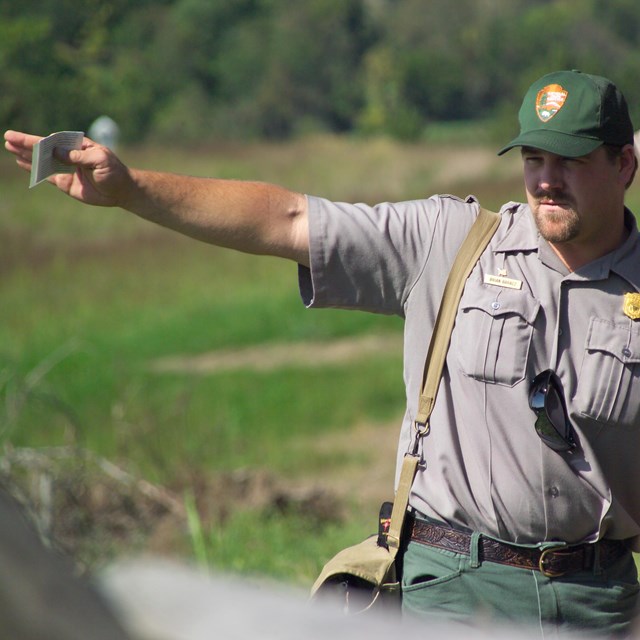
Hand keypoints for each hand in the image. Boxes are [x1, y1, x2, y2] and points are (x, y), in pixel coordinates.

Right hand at [4, 130, 132, 207]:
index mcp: (78, 146)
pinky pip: (48, 175)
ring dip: (27, 155)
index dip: (39, 140)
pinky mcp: (67, 183)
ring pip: (43, 161)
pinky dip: (35, 170)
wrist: (122, 191)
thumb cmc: (115, 172)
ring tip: (9, 147)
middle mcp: (70, 155)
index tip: (26, 139)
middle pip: (45, 149)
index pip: (55, 141)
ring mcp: (67, 169)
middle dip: (27, 144)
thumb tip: (56, 151)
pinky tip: (22, 163)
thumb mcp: (100, 161)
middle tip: (7, 137)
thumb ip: (78, 157)